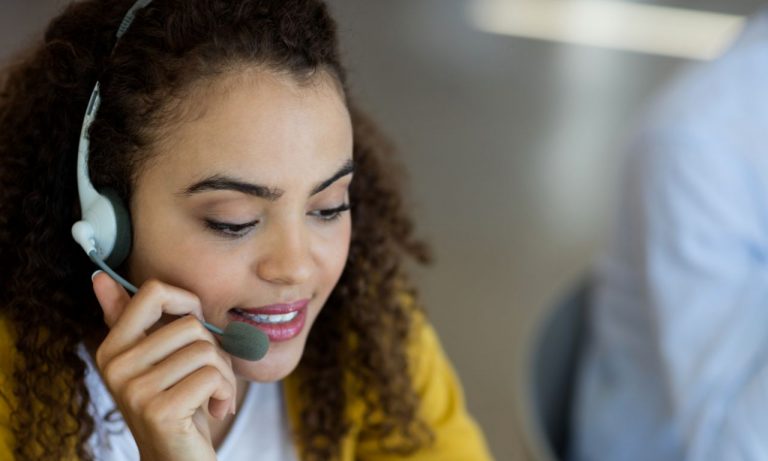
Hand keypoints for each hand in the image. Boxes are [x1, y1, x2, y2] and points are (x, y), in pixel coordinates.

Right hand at [92, 273, 235, 460]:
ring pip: (206, 351)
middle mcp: (115, 367)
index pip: (153, 292)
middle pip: (191, 325)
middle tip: (207, 378)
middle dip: (214, 351)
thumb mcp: (156, 360)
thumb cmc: (177, 402)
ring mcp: (133, 389)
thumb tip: (99, 278)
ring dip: (223, 375)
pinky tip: (216, 410)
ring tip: (211, 396)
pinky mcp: (158, 410)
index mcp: (113, 348)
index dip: (188, 303)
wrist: (177, 459)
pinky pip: (212, 377)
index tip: (195, 329)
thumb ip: (132, 320)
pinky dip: (225, 393)